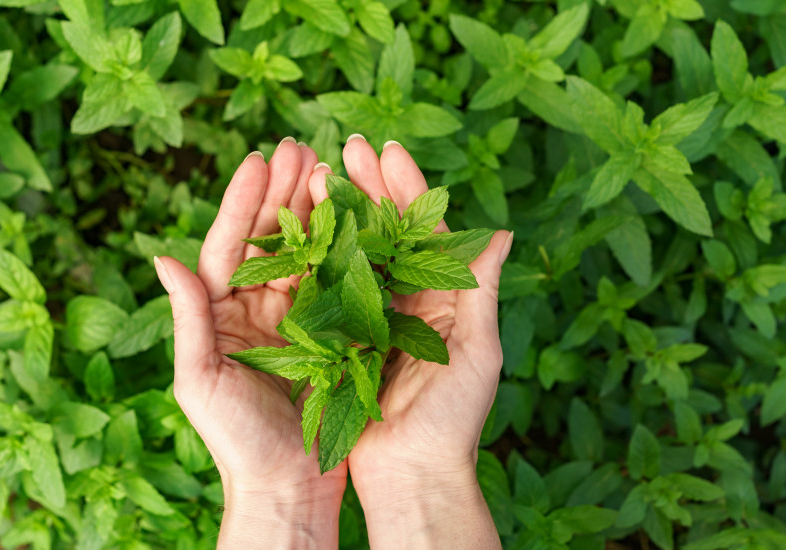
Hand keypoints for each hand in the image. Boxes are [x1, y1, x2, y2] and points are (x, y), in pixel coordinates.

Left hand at [154, 139, 346, 548]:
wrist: (286, 486)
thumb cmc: (235, 441)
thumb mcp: (201, 380)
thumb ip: (188, 318)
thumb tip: (162, 257)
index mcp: (220, 314)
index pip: (228, 246)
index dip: (243, 202)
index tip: (259, 159)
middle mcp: (254, 309)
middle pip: (269, 239)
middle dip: (282, 192)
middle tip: (300, 145)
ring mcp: (293, 319)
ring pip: (304, 252)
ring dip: (314, 209)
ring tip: (327, 166)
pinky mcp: (327, 334)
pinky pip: (334, 282)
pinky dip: (342, 248)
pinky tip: (354, 216)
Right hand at [307, 136, 510, 548]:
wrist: (411, 474)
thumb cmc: (453, 420)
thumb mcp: (477, 353)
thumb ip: (480, 291)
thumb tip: (501, 232)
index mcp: (446, 298)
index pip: (427, 231)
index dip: (408, 188)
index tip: (387, 150)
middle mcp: (411, 301)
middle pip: (390, 232)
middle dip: (370, 187)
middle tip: (348, 146)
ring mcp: (376, 318)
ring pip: (358, 252)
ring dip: (342, 212)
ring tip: (320, 172)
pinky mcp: (345, 338)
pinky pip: (333, 290)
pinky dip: (321, 257)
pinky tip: (304, 226)